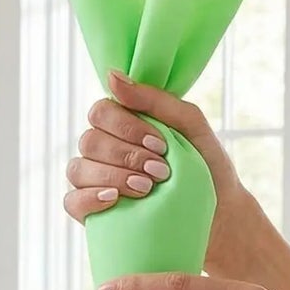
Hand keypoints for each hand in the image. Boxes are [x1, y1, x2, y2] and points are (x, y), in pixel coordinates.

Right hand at [63, 71, 268, 269]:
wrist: (218, 212)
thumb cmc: (205, 165)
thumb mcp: (189, 124)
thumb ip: (154, 99)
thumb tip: (112, 76)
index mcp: (121, 124)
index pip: (100, 112)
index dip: (126, 127)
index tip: (160, 144)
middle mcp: (102, 149)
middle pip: (90, 141)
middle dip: (127, 156)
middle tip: (160, 171)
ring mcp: (93, 180)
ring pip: (79, 169)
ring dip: (114, 176)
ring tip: (147, 188)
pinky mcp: (90, 211)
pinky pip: (71, 201)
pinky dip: (90, 198)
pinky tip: (115, 200)